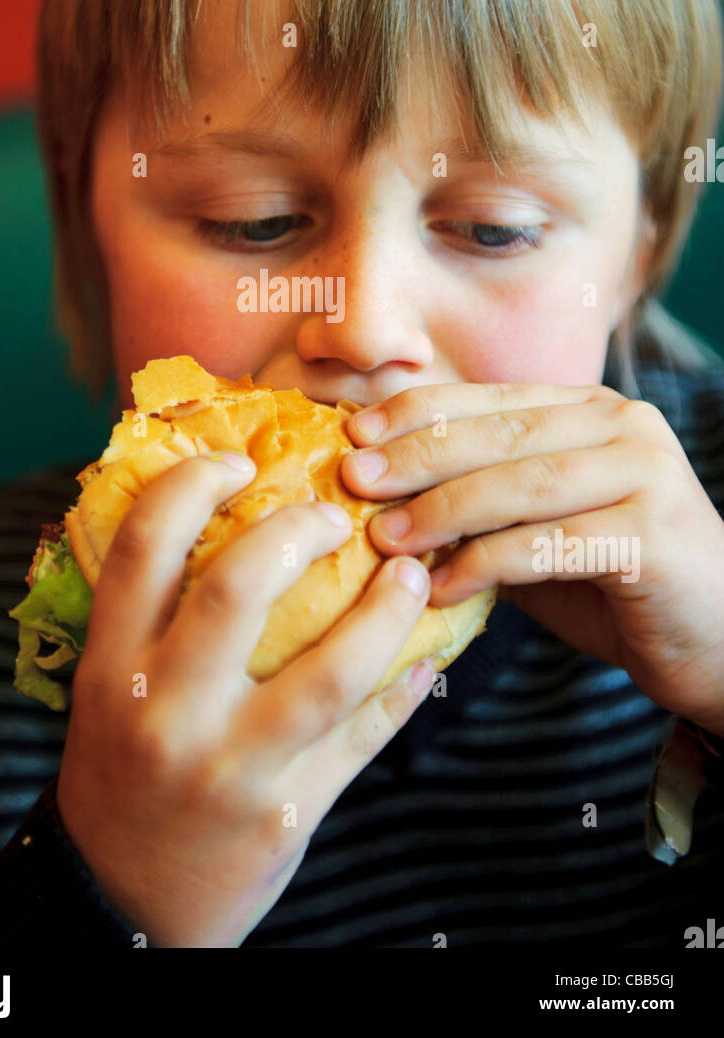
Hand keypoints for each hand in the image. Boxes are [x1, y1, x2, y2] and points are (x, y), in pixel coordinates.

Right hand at [56, 452, 437, 947]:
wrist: (121, 905)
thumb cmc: (118, 773)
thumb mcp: (107, 691)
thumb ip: (149, 616)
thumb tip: (220, 513)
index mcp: (111, 667)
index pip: (144, 546)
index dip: (192, 483)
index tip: (237, 461)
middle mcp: (166, 711)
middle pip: (239, 587)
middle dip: (299, 531)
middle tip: (336, 513)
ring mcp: (232, 766)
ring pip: (330, 670)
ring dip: (386, 610)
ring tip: (412, 573)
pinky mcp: (289, 814)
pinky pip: (365, 738)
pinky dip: (406, 689)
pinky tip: (428, 655)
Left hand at [340, 382, 723, 739]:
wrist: (715, 643)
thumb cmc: (613, 585)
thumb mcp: (536, 532)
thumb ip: (481, 508)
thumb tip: (381, 500)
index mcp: (591, 412)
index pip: (491, 398)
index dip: (417, 411)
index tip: (352, 432)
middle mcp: (624, 426)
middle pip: (501, 432)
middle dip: (417, 455)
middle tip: (354, 478)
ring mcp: (647, 474)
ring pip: (524, 483)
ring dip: (444, 509)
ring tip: (385, 538)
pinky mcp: (655, 534)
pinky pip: (553, 543)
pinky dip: (488, 564)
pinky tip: (440, 587)